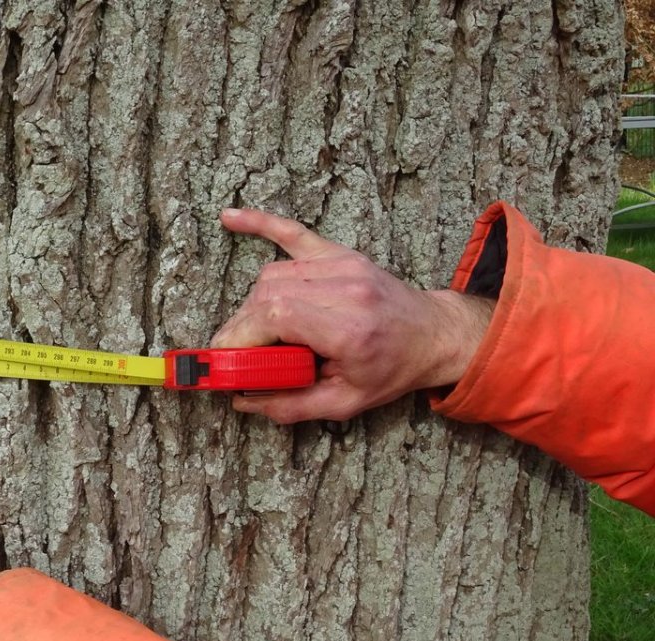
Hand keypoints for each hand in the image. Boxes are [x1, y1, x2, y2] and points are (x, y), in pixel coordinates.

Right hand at [211, 208, 493, 422]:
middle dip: (241, 328)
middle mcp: (344, 289)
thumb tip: (241, 399)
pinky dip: (259, 224)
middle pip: (267, 297)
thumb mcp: (345, 404)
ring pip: (271, 276)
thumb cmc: (392, 370)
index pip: (275, 318)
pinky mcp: (338, 253)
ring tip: (255, 335)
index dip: (241, 338)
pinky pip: (292, 232)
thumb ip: (291, 406)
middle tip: (235, 355)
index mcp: (348, 328)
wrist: (433, 334)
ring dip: (252, 306)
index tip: (225, 360)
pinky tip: (229, 217)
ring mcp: (342, 265)